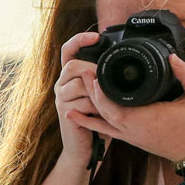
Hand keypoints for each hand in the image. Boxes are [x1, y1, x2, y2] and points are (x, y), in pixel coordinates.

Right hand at [53, 32, 106, 165]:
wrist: (85, 148)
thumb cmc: (97, 120)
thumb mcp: (103, 95)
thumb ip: (105, 78)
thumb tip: (123, 61)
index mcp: (71, 76)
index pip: (68, 50)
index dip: (79, 40)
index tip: (96, 36)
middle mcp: (62, 83)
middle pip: (73, 65)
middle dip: (92, 69)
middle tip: (106, 78)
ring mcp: (61, 97)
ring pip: (79, 83)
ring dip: (97, 92)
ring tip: (107, 101)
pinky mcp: (64, 111)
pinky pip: (83, 102)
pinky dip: (97, 107)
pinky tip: (102, 113)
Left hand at [77, 54, 184, 162]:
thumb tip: (173, 57)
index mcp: (146, 119)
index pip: (113, 107)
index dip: (100, 92)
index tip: (94, 73)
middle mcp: (133, 130)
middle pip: (103, 112)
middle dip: (91, 92)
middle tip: (83, 72)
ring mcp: (131, 136)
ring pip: (102, 121)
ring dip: (89, 105)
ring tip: (77, 89)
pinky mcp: (131, 139)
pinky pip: (106, 130)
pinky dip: (91, 122)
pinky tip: (76, 115)